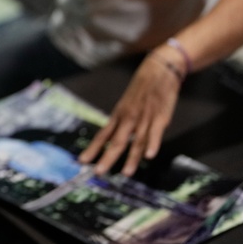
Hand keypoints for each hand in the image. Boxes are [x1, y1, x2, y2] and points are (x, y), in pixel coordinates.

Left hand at [78, 54, 181, 175]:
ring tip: (125, 173)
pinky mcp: (160, 117)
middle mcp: (129, 118)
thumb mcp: (126, 105)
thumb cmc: (142, 90)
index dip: (93, 149)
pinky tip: (149, 155)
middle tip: (98, 172)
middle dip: (107, 158)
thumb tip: (112, 139)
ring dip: (131, 158)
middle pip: (116, 141)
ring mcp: (144, 118)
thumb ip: (122, 123)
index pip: (102, 135)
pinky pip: (155, 132)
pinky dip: (152, 144)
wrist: (158, 70)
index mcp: (119, 115)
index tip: (82, 161)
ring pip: (137, 141)